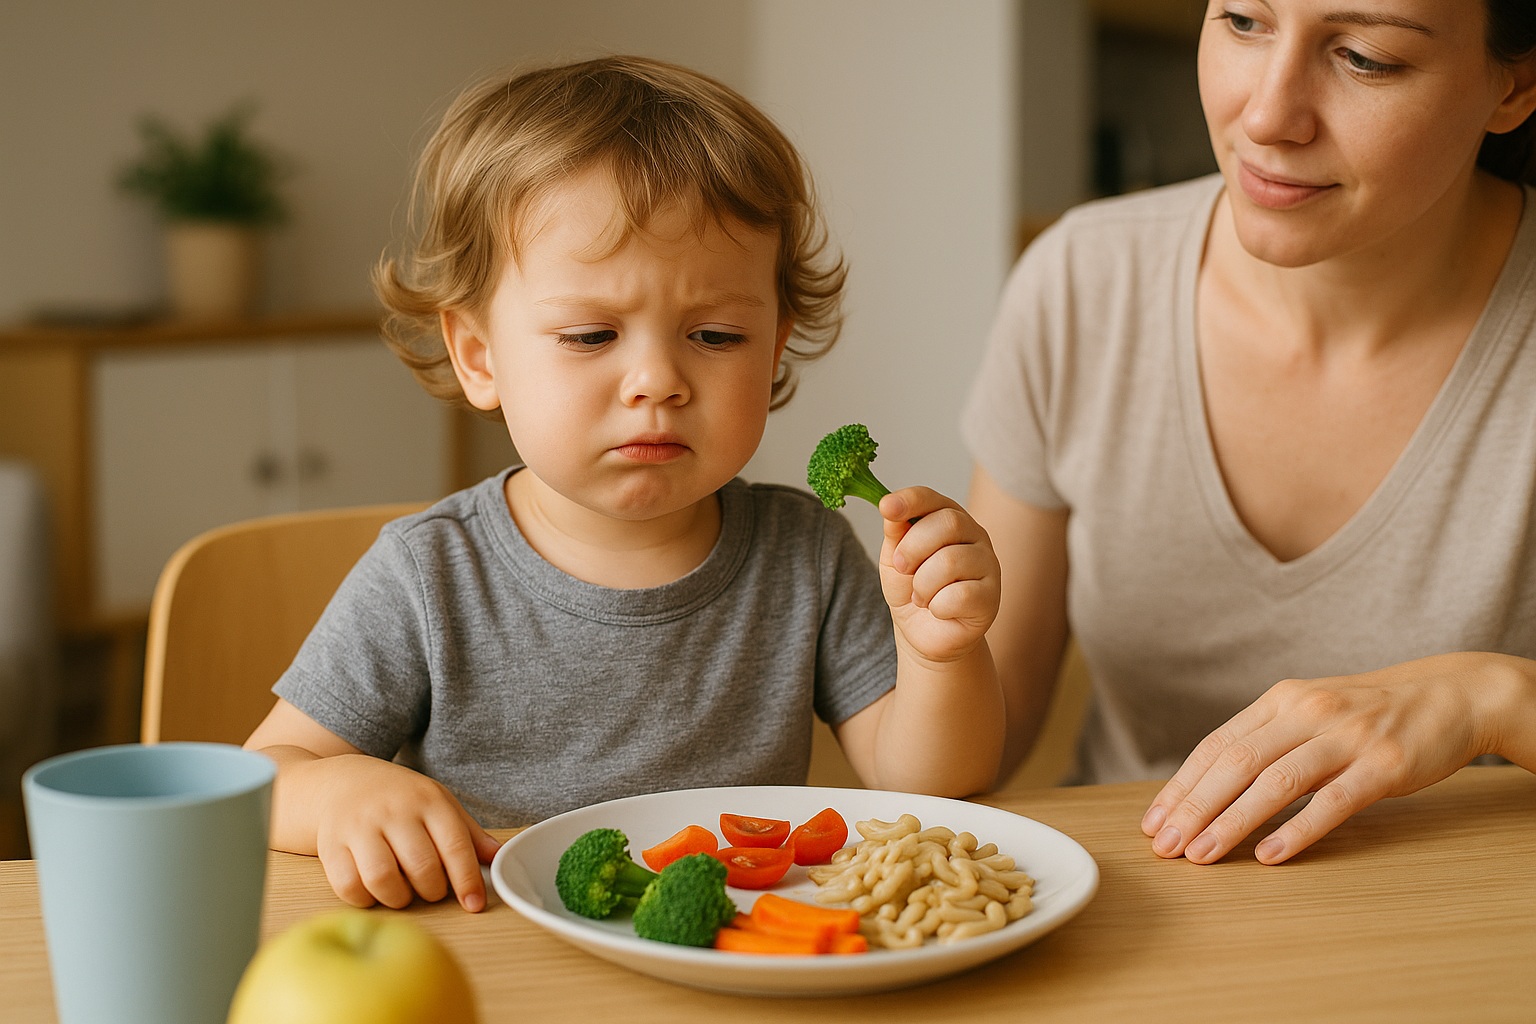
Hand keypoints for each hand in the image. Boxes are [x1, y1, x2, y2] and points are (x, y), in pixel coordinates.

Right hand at [307, 754, 501, 910]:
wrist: (341, 782)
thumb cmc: (400, 799)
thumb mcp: (438, 804)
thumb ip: (469, 833)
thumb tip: (499, 858)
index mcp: (427, 801)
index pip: (454, 845)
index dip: (467, 880)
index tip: (474, 904)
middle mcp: (393, 811)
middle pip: (421, 866)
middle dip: (433, 890)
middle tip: (431, 889)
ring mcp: (359, 827)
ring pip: (382, 879)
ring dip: (399, 898)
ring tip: (403, 892)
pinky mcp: (330, 846)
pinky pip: (348, 886)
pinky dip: (365, 899)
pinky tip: (374, 891)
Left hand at [878, 486, 1000, 663]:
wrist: (923, 633)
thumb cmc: (911, 589)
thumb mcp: (893, 559)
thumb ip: (894, 533)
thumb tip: (889, 508)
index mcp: (949, 518)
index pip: (932, 498)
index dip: (909, 500)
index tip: (886, 507)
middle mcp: (975, 535)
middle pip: (948, 523)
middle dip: (913, 548)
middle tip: (901, 568)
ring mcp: (988, 565)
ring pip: (951, 561)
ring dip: (922, 584)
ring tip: (920, 596)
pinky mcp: (992, 597)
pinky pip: (959, 595)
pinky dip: (937, 606)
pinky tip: (939, 610)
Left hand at [1140, 653, 1522, 864]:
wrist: (1450, 695)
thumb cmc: (1368, 713)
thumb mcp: (1310, 711)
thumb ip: (1266, 739)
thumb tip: (1208, 785)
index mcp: (1280, 701)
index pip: (1216, 745)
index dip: (1181, 785)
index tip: (1153, 821)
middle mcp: (1306, 713)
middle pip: (1235, 764)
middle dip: (1193, 808)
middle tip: (1166, 848)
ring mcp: (1346, 737)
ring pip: (1275, 782)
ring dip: (1232, 822)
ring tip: (1201, 855)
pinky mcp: (1384, 765)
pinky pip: (1333, 801)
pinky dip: (1297, 829)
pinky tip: (1270, 855)